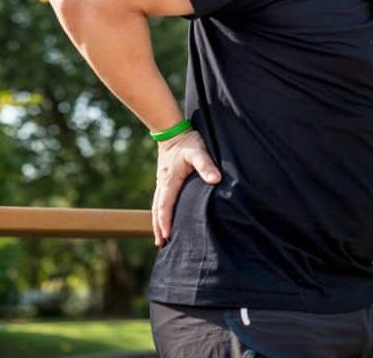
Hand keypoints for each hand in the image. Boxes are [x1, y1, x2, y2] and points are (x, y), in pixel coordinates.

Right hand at [153, 128, 219, 246]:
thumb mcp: (198, 152)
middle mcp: (163, 183)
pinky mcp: (164, 179)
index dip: (166, 221)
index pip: (165, 205)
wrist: (170, 129)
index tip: (167, 235)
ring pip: (156, 205)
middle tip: (160, 243)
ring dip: (157, 221)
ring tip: (159, 237)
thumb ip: (206, 165)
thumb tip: (215, 180)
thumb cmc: (187, 141)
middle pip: (157, 210)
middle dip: (158, 227)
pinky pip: (159, 199)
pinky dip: (159, 212)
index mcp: (170, 180)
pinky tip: (162, 217)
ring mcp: (161, 181)